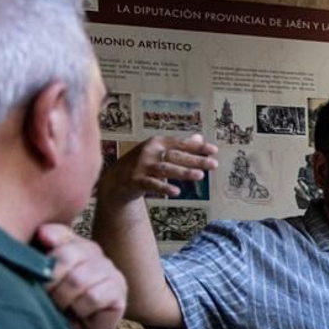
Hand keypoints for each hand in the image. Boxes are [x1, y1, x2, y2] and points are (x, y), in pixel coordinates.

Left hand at [35, 224, 126, 328]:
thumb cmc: (53, 303)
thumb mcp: (41, 276)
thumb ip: (42, 250)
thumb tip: (43, 232)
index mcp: (72, 242)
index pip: (58, 235)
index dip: (46, 254)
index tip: (40, 271)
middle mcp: (94, 251)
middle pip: (67, 257)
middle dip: (51, 283)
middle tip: (48, 297)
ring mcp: (110, 270)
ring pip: (79, 279)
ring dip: (65, 299)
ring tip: (64, 308)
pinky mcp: (119, 291)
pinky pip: (93, 297)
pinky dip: (81, 309)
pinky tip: (81, 314)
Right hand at [98, 134, 216, 203]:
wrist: (114, 179)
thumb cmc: (142, 163)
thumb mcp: (159, 151)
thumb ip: (179, 146)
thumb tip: (199, 137)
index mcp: (157, 142)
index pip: (180, 143)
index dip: (197, 146)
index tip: (214, 150)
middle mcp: (150, 152)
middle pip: (176, 156)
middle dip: (195, 160)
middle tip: (214, 164)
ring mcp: (142, 166)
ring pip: (165, 169)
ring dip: (183, 172)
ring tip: (200, 175)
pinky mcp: (135, 180)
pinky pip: (151, 184)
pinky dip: (163, 187)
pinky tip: (176, 192)